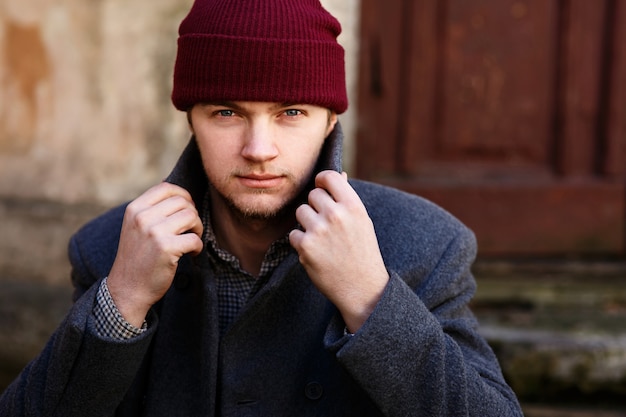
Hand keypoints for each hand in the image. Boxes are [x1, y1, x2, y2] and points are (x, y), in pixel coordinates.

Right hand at [107, 182, 202, 326]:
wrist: (127, 289)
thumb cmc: (137, 258)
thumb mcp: (136, 227)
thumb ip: (152, 209)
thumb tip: (177, 191)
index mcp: (134, 209)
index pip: (167, 188)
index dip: (183, 196)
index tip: (186, 210)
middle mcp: (142, 217)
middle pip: (183, 202)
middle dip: (192, 216)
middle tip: (189, 231)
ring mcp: (154, 232)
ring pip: (191, 217)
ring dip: (197, 230)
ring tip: (189, 242)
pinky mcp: (166, 248)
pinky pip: (195, 239)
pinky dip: (197, 248)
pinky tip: (189, 255)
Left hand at [289, 171, 388, 331]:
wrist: (362, 288)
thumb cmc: (362, 252)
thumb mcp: (362, 221)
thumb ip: (347, 199)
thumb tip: (338, 175)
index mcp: (353, 206)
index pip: (329, 177)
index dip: (322, 181)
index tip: (321, 188)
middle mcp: (336, 215)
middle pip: (312, 195)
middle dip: (316, 208)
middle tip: (327, 226)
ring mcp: (319, 230)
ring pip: (300, 212)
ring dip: (306, 224)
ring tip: (322, 239)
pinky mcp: (305, 246)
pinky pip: (293, 234)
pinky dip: (301, 243)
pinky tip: (316, 253)